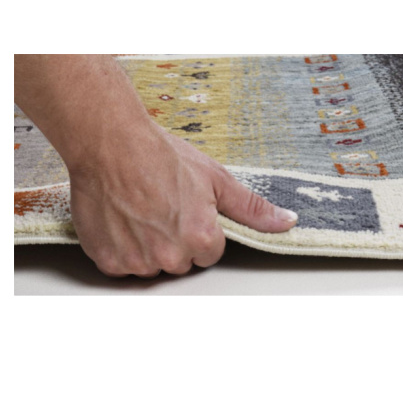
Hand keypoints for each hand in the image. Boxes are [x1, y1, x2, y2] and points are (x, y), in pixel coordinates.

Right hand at [70, 120, 297, 277]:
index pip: (211, 253)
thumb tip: (286, 222)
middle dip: (177, 241)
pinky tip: (123, 220)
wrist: (111, 144)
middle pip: (182, 262)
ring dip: (149, 246)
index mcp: (201, 238)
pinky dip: (124, 247)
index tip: (186, 211)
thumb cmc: (161, 156)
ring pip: (153, 265)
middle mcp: (170, 256)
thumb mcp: (216, 178)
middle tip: (163, 208)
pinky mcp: (110, 260)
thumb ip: (252, 208)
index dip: (200, 230)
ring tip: (141, 211)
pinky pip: (124, 265)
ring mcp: (137, 261)